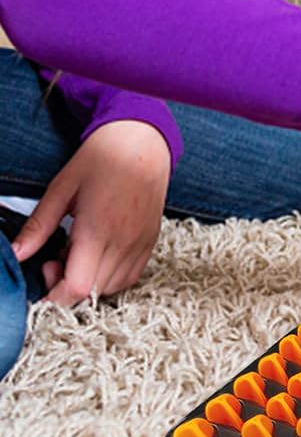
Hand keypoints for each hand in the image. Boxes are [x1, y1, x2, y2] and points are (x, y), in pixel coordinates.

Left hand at [11, 120, 169, 304]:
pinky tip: (99, 253)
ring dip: (90, 282)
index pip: (77, 288)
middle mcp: (123, 242)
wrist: (143, 142)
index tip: (45, 271)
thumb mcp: (61, 189)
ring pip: (111, 288)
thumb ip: (38, 227)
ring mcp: (141, 244)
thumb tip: (14, 255)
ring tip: (79, 251)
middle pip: (92, 292)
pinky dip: (110, 277)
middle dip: (66, 285)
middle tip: (56, 255)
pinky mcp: (151, 241)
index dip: (55, 293)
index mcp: (98, 231)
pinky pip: (130, 276)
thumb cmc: (100, 161)